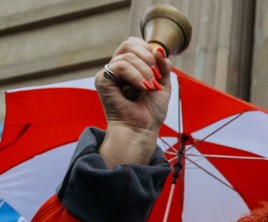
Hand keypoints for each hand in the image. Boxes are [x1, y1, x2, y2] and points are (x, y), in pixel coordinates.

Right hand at [95, 37, 171, 166]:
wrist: (142, 130)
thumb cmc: (150, 112)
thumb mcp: (163, 85)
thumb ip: (163, 67)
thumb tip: (159, 50)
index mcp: (129, 67)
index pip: (134, 43)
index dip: (149, 50)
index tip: (159, 69)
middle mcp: (116, 68)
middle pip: (129, 44)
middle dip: (148, 57)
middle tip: (156, 77)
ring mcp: (108, 73)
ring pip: (127, 56)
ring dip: (145, 71)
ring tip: (151, 87)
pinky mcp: (102, 81)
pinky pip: (119, 66)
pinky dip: (136, 75)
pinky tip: (143, 88)